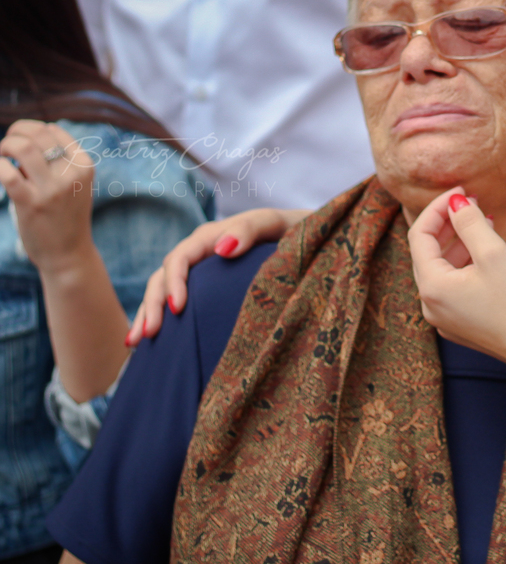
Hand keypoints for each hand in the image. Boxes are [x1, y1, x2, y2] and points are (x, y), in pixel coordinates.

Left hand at [0, 121, 95, 270]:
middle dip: (14, 134)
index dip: (30, 130)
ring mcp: (52, 189)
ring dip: (4, 146)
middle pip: (36, 135)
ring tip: (1, 157)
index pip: (52, 130)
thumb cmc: (65, 217)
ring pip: (22, 148)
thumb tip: (28, 137)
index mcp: (84, 165)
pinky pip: (7, 173)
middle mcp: (71, 174)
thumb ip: (59, 161)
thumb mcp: (74, 185)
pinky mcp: (31, 203)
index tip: (20, 142)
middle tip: (6, 149)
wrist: (68, 254)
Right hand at [128, 207, 309, 344]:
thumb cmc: (292, 229)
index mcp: (211, 237)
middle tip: (148, 336)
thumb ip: (250, 230)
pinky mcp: (204, 289)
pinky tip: (148, 343)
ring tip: (135, 343)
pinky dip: (160, 318)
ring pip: (162, 291)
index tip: (177, 309)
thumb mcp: (275, 224)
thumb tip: (222, 248)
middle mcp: (199, 254)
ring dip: (147, 315)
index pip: (180, 258)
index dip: (173, 282)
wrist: (307, 236)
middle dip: (152, 305)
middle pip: (163, 277)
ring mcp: (200, 272)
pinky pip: (175, 301)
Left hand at [409, 188, 505, 367]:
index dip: (438, 208)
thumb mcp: (493, 254)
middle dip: (448, 224)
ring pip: (441, 270)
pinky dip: (464, 265)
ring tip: (484, 224)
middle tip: (473, 203)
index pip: (420, 235)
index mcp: (432, 286)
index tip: (462, 191)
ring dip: (458, 243)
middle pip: (427, 252)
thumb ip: (469, 223)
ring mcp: (442, 318)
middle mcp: (429, 304)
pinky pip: (452, 287)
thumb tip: (456, 202)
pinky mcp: (457, 325)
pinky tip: (485, 255)